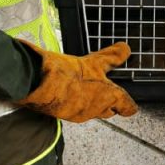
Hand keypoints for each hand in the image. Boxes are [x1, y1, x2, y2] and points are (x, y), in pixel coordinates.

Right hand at [16, 40, 137, 122]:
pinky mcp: (63, 115)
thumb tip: (125, 49)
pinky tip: (67, 90)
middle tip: (102, 87)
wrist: (36, 83)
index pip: (127, 108)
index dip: (128, 104)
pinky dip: (73, 102)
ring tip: (82, 85)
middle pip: (108, 110)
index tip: (128, 101)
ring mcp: (78, 115)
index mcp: (108, 97)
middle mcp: (95, 110)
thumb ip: (111, 57)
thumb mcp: (92, 61)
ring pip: (90, 110)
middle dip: (107, 101)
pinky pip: (74, 110)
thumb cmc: (65, 74)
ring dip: (89, 101)